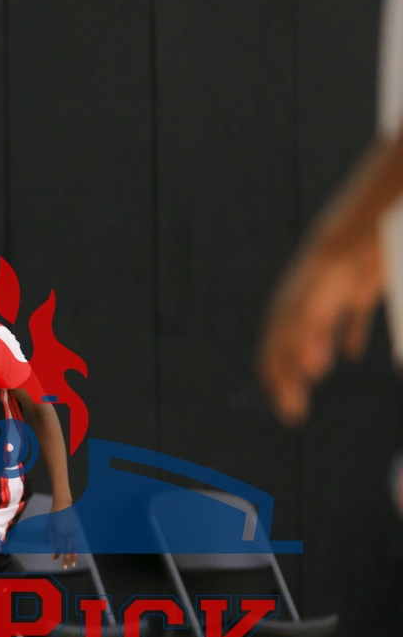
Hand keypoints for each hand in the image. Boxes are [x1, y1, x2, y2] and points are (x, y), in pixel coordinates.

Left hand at [47, 497, 76, 568]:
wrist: (63, 504)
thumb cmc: (54, 513)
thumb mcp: (49, 524)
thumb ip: (50, 536)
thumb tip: (51, 546)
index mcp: (59, 531)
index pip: (59, 547)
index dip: (57, 554)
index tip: (54, 560)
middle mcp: (67, 533)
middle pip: (67, 549)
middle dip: (66, 559)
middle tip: (65, 567)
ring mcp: (73, 531)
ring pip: (74, 547)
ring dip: (73, 556)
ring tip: (72, 563)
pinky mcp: (76, 529)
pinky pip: (76, 541)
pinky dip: (75, 549)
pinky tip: (74, 554)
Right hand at [258, 227, 383, 425]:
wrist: (362, 227)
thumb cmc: (334, 266)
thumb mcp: (313, 310)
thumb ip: (305, 340)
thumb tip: (307, 372)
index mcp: (288, 312)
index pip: (274, 354)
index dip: (279, 383)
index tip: (289, 409)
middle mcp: (304, 306)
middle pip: (291, 348)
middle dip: (291, 378)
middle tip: (297, 408)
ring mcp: (330, 296)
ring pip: (316, 335)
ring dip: (314, 358)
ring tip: (316, 375)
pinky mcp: (356, 289)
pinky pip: (351, 319)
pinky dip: (350, 337)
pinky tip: (351, 352)